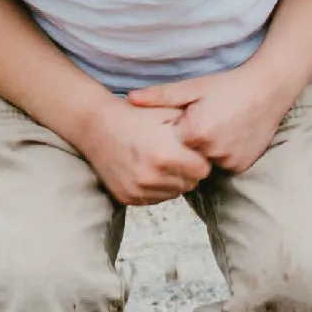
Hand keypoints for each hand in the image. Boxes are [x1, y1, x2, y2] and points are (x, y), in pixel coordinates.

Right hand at [81, 97, 212, 205]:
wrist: (96, 126)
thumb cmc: (136, 116)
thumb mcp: (167, 112)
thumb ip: (194, 127)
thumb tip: (215, 140)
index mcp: (166, 155)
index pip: (203, 170)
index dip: (200, 159)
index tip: (192, 150)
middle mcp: (152, 177)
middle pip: (190, 184)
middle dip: (188, 171)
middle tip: (175, 155)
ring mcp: (138, 189)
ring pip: (174, 193)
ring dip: (173, 181)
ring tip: (161, 161)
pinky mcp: (127, 197)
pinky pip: (154, 198)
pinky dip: (156, 187)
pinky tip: (147, 169)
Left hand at [127, 64, 295, 175]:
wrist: (269, 89)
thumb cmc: (228, 85)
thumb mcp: (193, 87)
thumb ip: (160, 96)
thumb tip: (129, 99)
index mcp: (195, 131)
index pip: (169, 142)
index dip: (171, 130)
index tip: (180, 118)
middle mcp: (212, 151)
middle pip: (186, 155)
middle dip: (188, 143)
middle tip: (203, 121)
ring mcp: (229, 161)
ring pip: (204, 163)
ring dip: (205, 150)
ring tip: (218, 126)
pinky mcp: (242, 166)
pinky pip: (223, 165)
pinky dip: (222, 155)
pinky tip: (229, 135)